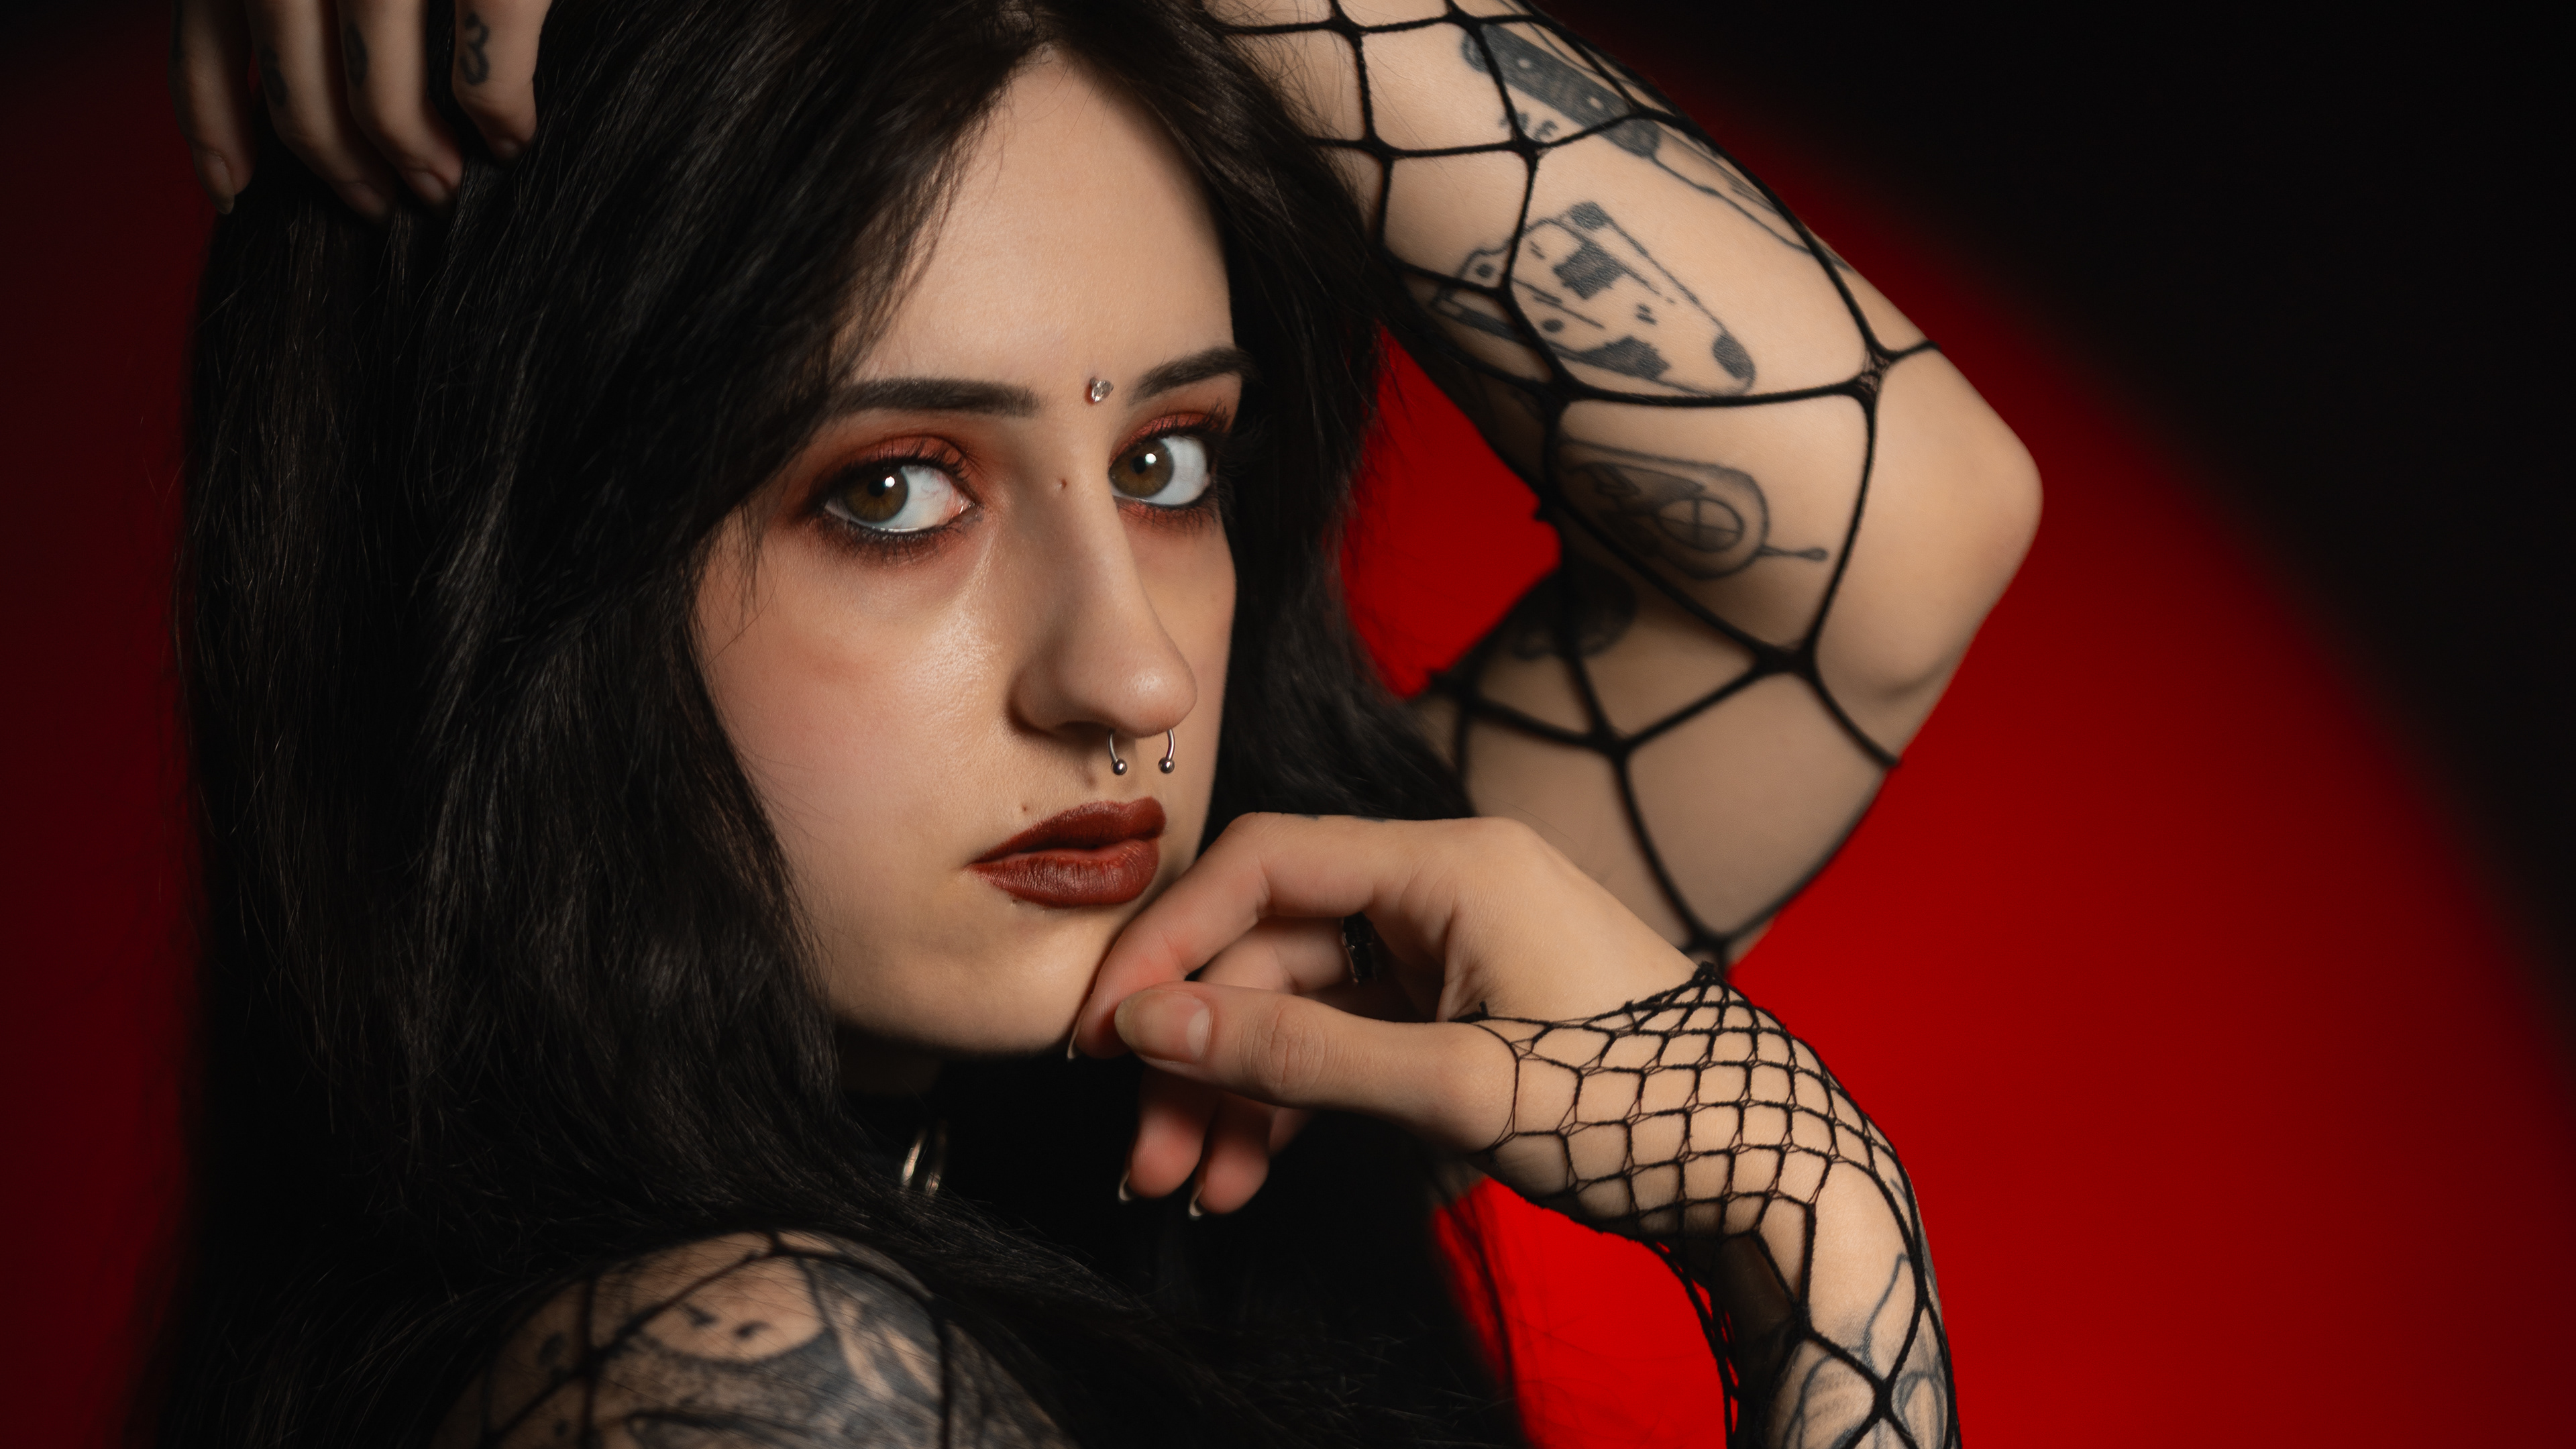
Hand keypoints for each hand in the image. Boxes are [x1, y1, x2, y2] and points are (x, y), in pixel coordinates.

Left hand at [169, 0, 553, 217]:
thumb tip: (281, 77)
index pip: (206, 43)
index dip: (211, 131)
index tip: (235, 193)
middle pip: (297, 91)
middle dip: (336, 166)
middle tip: (378, 205)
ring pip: (382, 102)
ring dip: (416, 164)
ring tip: (446, 186)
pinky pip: (483, 77)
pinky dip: (498, 121)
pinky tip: (513, 137)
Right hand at [1071, 812, 1697, 1214]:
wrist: (1770, 1177)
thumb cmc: (1637, 1110)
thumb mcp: (1457, 1086)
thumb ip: (1299, 1054)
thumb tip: (1151, 1025)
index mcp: (1452, 864)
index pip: (1264, 864)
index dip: (1169, 943)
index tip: (1103, 1031)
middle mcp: (1444, 890)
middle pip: (1270, 949)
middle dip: (1197, 1051)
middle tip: (1138, 1147)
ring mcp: (1452, 954)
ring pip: (1300, 1007)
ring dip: (1235, 1093)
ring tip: (1184, 1183)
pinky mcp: (1461, 1013)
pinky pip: (1347, 1044)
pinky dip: (1294, 1104)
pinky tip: (1245, 1172)